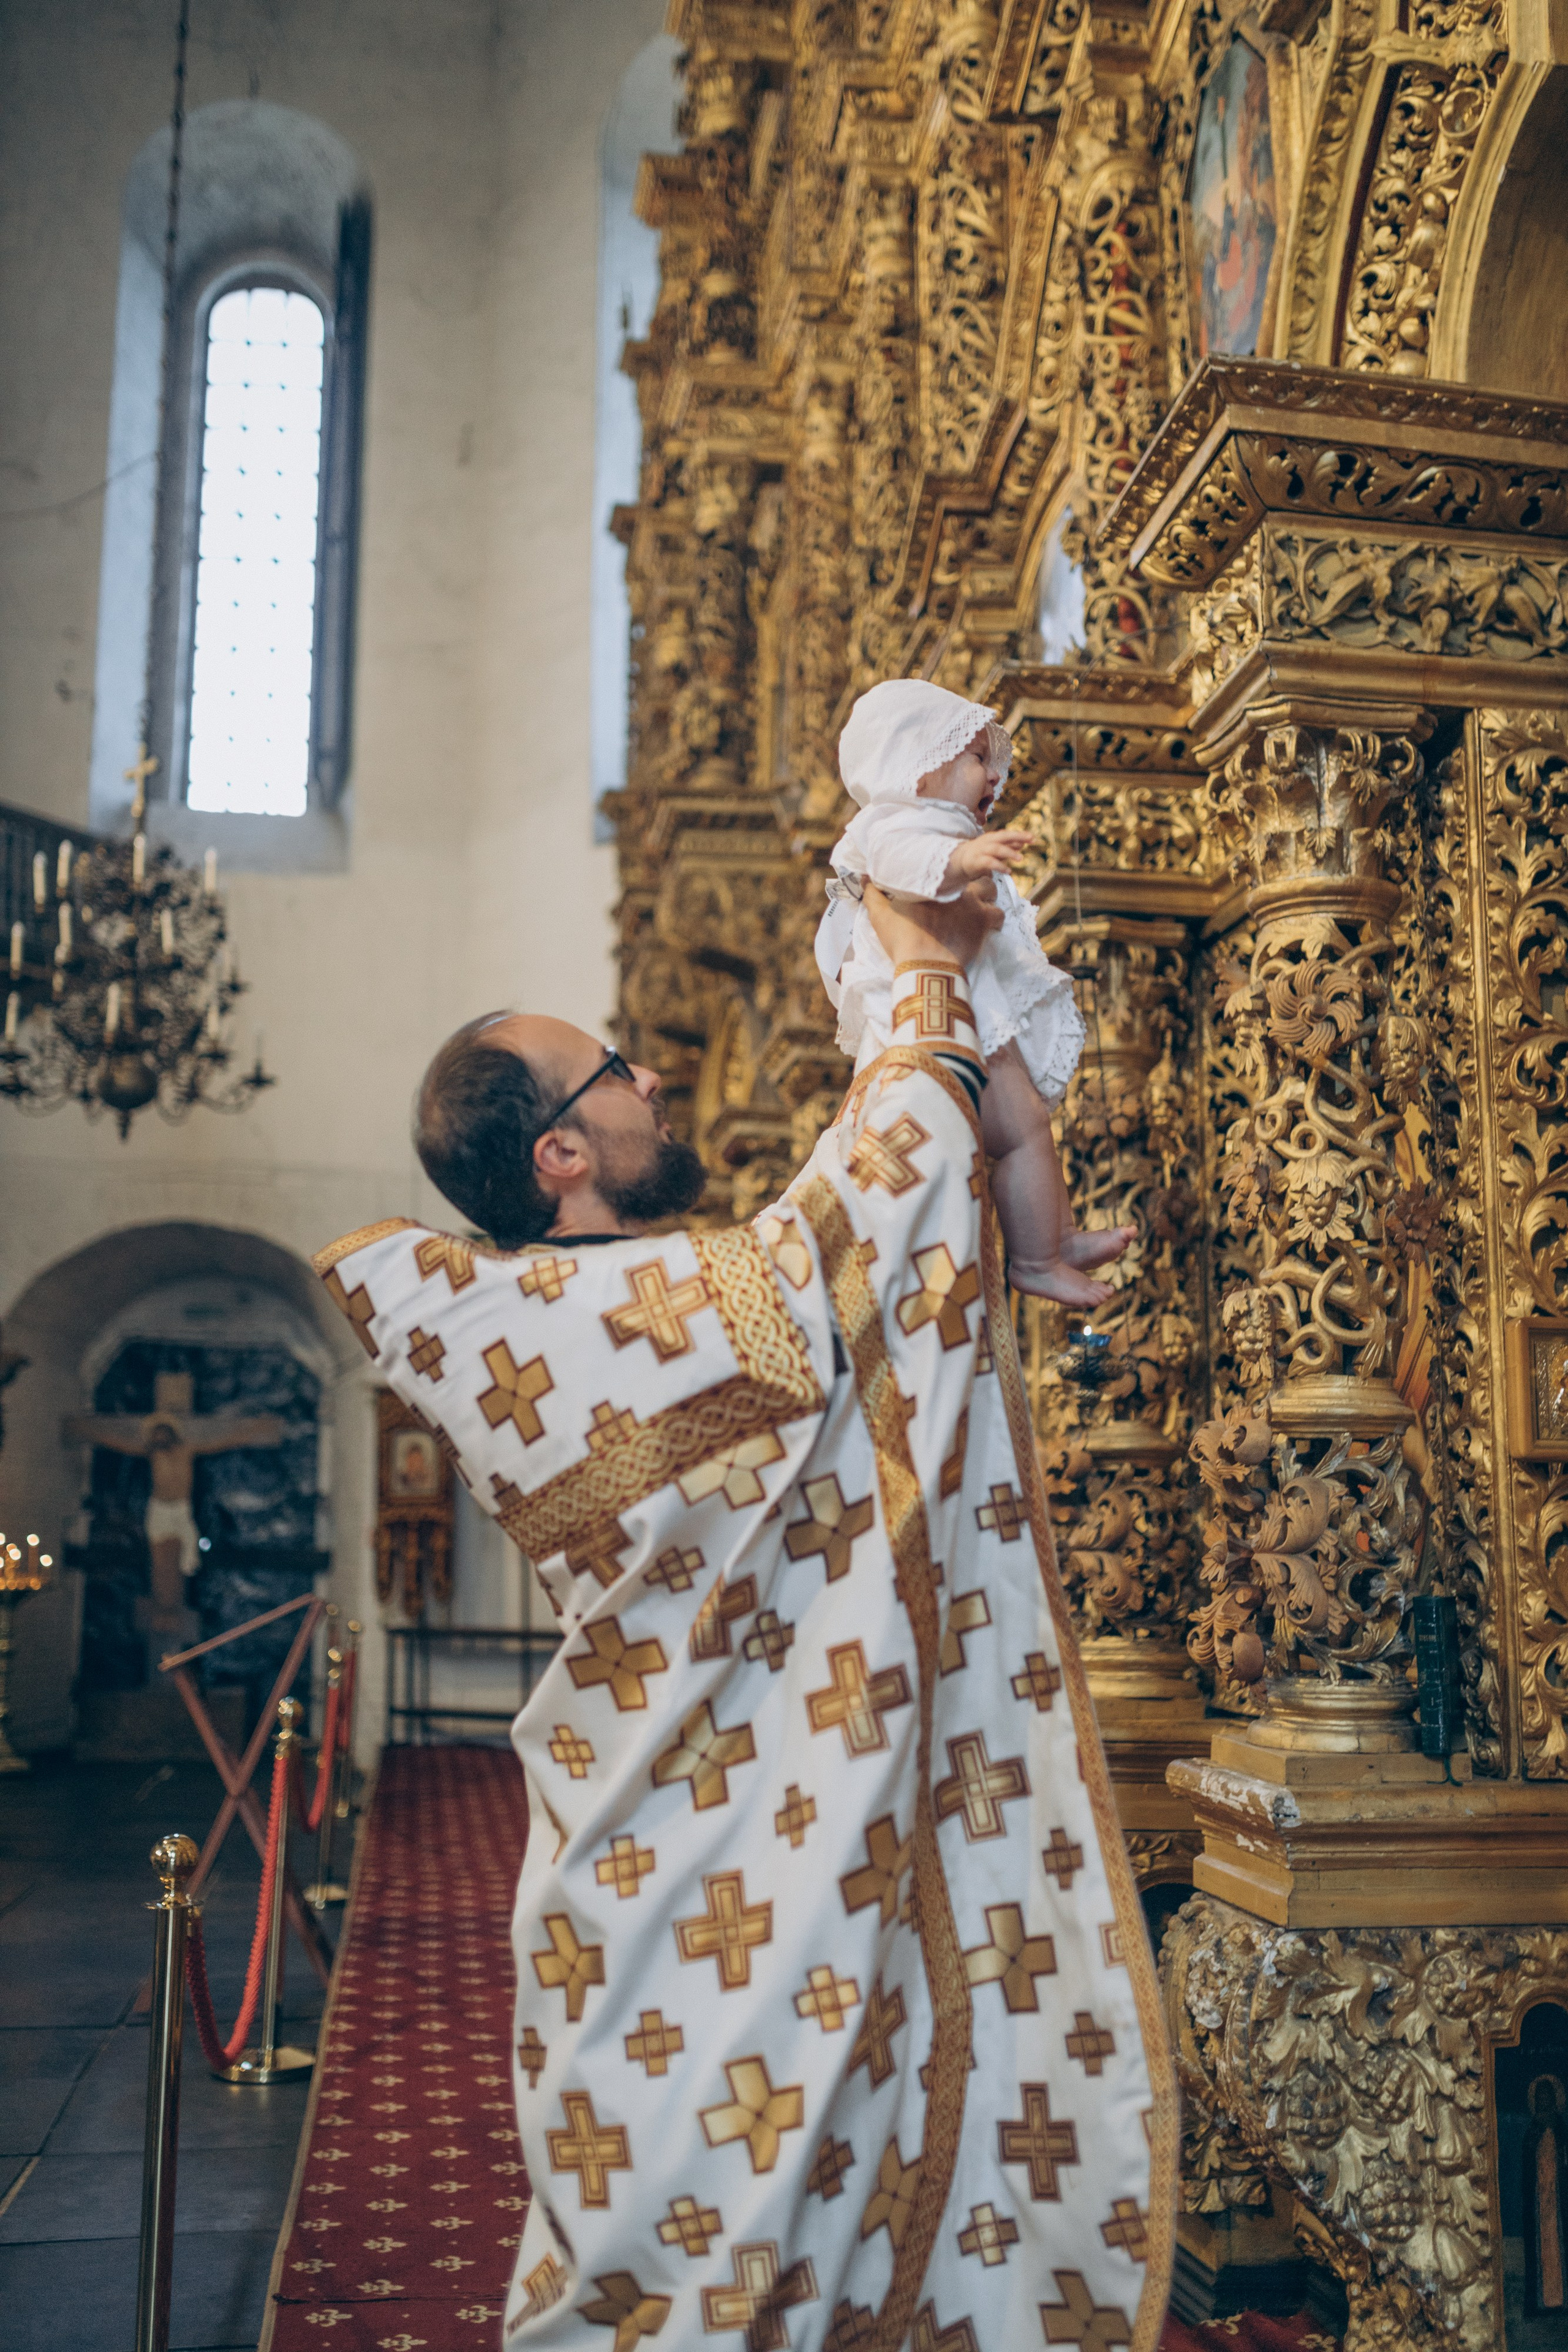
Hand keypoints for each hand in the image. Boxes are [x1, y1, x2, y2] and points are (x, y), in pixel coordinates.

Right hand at [864, 878, 1003, 970]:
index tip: (947, 877)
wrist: (925, 964)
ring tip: (981, 904)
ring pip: (992, 890)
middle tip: (969, 889)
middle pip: (973, 873)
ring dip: (989, 895)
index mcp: (932, 884)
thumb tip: (865, 878)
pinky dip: (996, 919)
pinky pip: (999, 915)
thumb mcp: (881, 915)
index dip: (950, 871)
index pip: (946, 866)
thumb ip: (873, 894)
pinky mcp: (983, 924)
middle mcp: (956, 889)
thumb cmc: (903, 939)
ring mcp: (973, 905)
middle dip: (974, 878)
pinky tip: (989, 924)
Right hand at [947, 830, 1032, 883]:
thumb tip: (1022, 844)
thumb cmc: (980, 854)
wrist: (959, 860)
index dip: (1020, 835)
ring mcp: (981, 851)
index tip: (1033, 838)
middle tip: (1030, 839)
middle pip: (1003, 836)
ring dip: (1009, 852)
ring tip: (1021, 858)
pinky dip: (1000, 866)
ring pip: (997, 849)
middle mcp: (987, 842)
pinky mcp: (976, 861)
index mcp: (993, 837)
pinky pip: (989, 862)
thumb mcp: (995, 849)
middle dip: (1017, 836)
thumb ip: (1008, 846)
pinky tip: (1008, 871)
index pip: (1008, 834)